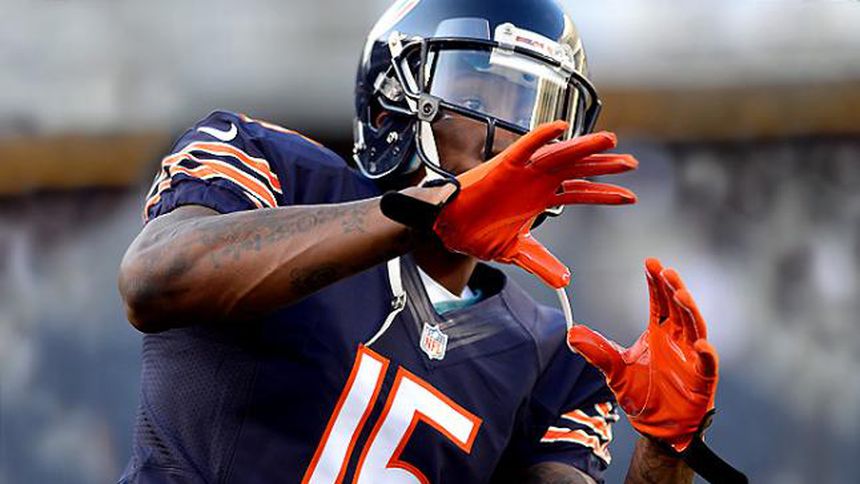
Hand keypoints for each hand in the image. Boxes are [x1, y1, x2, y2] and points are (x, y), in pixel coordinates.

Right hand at [433, 121, 637, 287]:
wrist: (448, 228)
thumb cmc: (476, 232)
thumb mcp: (516, 251)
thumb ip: (540, 263)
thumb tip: (563, 279)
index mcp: (541, 198)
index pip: (581, 191)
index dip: (606, 194)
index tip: (629, 197)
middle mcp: (536, 181)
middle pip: (579, 169)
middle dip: (606, 165)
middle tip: (631, 163)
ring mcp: (522, 172)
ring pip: (560, 154)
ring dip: (585, 146)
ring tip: (610, 141)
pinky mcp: (503, 166)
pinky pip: (526, 147)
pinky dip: (542, 137)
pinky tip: (560, 128)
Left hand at [566, 258, 718, 452]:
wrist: (657, 427)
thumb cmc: (641, 394)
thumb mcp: (614, 370)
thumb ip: (596, 351)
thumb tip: (572, 333)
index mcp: (659, 333)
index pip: (659, 302)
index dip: (656, 283)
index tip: (651, 263)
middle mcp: (678, 340)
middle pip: (678, 308)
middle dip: (673, 288)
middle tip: (666, 271)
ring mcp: (692, 358)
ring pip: (695, 328)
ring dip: (689, 310)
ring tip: (681, 294)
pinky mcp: (702, 380)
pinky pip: (707, 365)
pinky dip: (707, 354)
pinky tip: (702, 344)